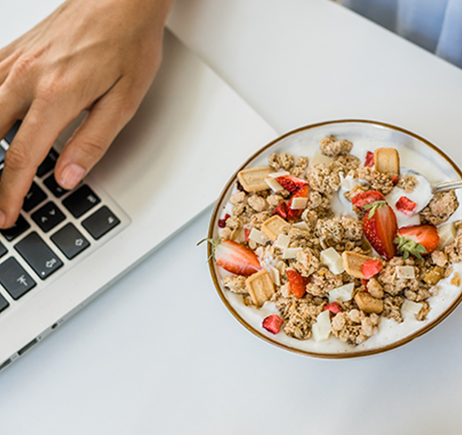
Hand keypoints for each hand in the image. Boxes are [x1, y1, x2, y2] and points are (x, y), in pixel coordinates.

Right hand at [0, 0, 172, 227]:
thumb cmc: (128, 45)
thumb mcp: (123, 102)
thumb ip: (93, 142)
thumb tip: (68, 176)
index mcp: (57, 95)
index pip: (23, 157)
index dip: (11, 192)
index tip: (6, 215)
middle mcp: (27, 75)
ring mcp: (16, 59)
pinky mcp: (15, 49)